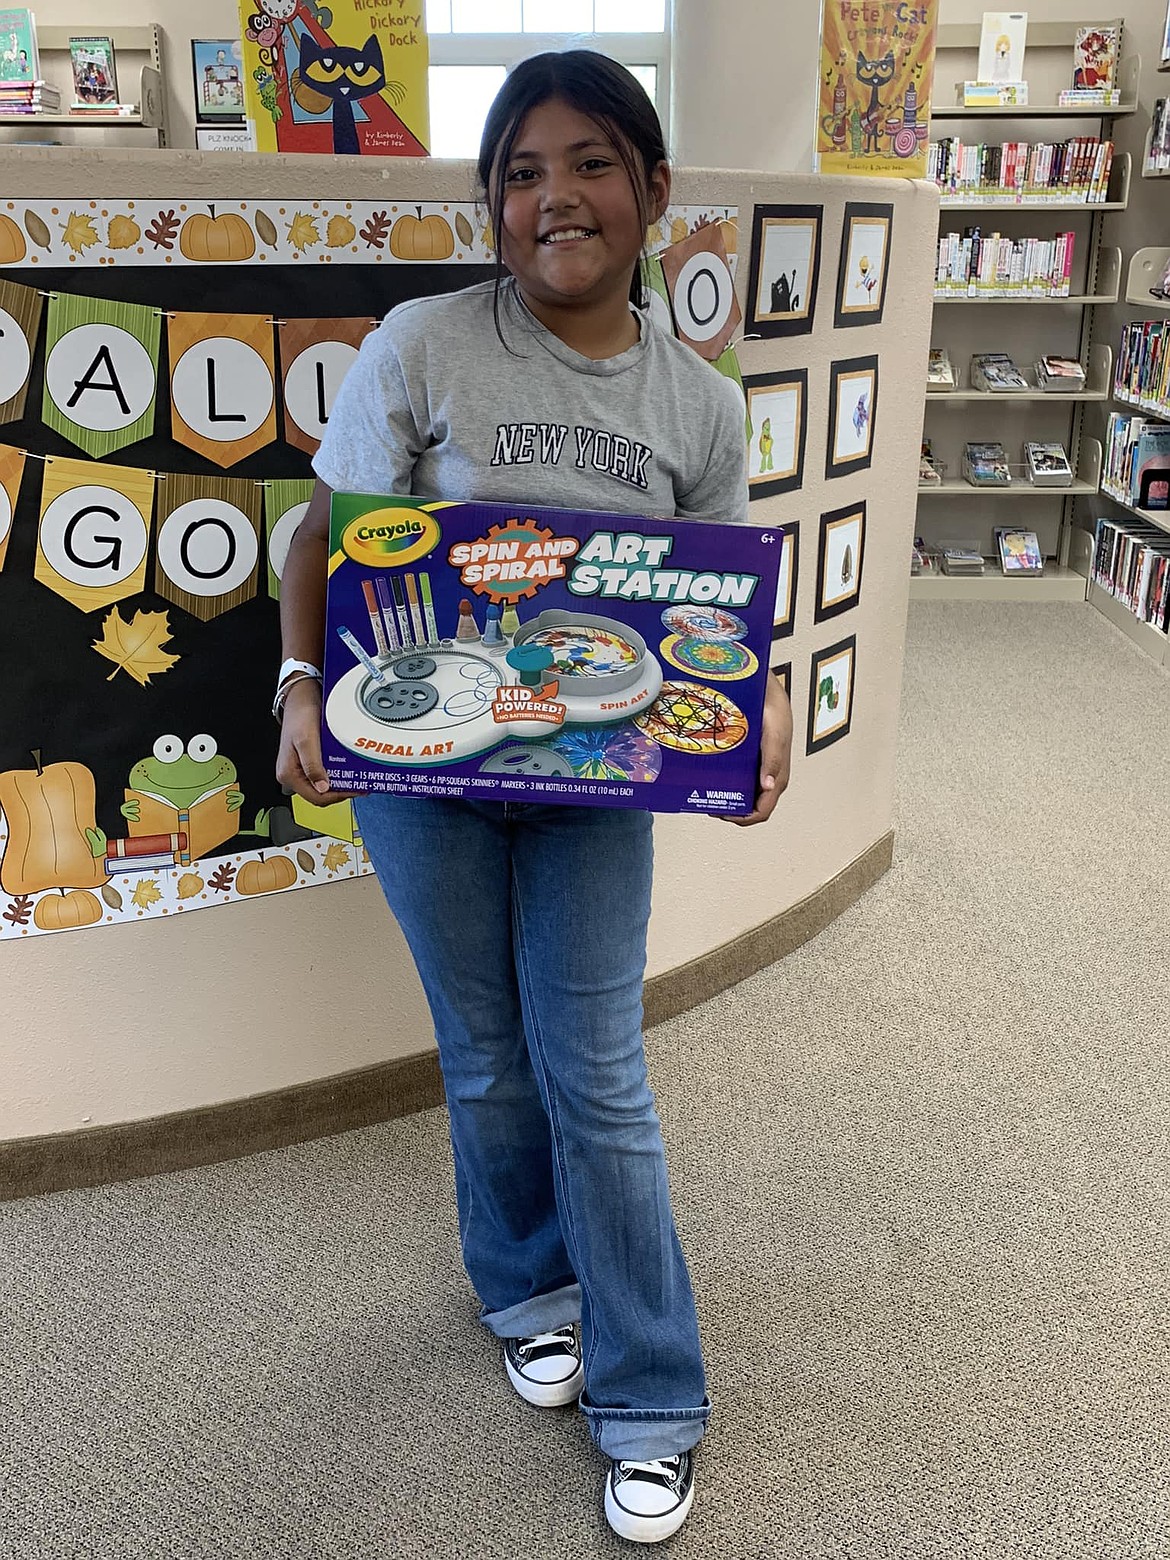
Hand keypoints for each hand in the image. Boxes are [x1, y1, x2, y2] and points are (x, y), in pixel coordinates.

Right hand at [275, 678, 353, 806]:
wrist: (301, 698)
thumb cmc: (300, 715)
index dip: (337, 797)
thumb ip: (312, 766)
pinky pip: (324, 774)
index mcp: (288, 774)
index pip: (315, 797)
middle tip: (360, 785)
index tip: (354, 790)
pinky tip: (349, 769)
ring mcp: (300, 769)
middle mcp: (293, 774)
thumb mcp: (306, 740)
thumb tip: (321, 788)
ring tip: (358, 778)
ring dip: (341, 784)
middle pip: (320, 794)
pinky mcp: (308, 762)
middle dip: (341, 792)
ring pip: (323, 785)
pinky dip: (338, 774)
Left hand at [723, 673, 791, 826]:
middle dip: (731, 811)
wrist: (766, 690)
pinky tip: (711, 778)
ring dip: (727, 798)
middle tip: (709, 804)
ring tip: (707, 793)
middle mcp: (768, 776)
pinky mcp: (751, 761)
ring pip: (743, 795)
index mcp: (778, 776)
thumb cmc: (774, 711)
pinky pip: (739, 779)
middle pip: (750, 807)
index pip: (763, 810)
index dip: (744, 818)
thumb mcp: (774, 734)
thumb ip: (773, 759)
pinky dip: (726, 784)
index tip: (724, 813)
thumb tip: (768, 786)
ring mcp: (759, 770)